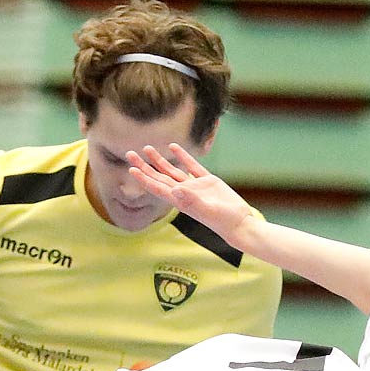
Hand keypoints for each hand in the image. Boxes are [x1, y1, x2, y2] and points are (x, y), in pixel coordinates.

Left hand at [126, 144, 252, 244]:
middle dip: (145, 166)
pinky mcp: (208, 181)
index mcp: (181, 201)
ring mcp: (196, 187)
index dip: (144, 179)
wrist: (240, 223)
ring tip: (147, 148)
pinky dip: (182, 156)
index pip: (157, 188)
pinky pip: (192, 166)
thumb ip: (192, 200)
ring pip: (173, 171)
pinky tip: (173, 147)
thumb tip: (177, 189)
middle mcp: (185, 194)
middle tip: (130, 154)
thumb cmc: (224, 221)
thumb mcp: (208, 210)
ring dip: (160, 161)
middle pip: (159, 178)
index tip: (131, 169)